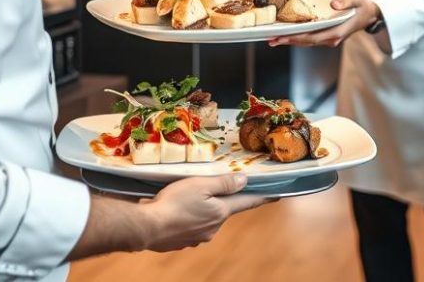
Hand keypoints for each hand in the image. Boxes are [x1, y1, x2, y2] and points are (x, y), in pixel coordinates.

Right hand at [140, 174, 272, 251]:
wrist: (147, 228)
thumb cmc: (174, 203)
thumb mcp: (201, 185)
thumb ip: (224, 183)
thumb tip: (245, 181)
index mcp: (221, 212)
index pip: (247, 202)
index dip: (262, 197)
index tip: (277, 195)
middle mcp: (213, 228)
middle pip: (222, 210)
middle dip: (215, 200)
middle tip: (198, 189)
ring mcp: (198, 238)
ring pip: (204, 219)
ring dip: (197, 210)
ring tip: (179, 200)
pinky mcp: (183, 242)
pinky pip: (189, 227)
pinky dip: (184, 219)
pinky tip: (173, 213)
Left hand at [268, 0, 379, 47]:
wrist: (368, 16)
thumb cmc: (360, 7)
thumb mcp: (356, 0)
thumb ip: (345, 1)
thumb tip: (333, 3)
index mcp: (337, 32)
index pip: (313, 37)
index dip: (297, 37)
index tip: (284, 37)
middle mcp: (331, 39)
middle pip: (306, 42)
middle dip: (288, 41)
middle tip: (271, 39)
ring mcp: (328, 40)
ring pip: (306, 42)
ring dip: (290, 41)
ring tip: (273, 39)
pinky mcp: (325, 37)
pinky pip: (309, 39)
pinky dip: (296, 38)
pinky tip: (285, 35)